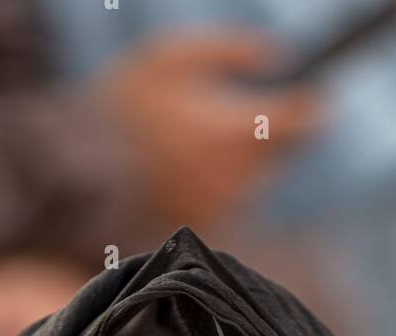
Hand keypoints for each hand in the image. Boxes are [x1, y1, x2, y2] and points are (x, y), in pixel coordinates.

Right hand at [90, 29, 323, 228]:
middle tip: (235, 113)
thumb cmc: (122, 107)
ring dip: (241, 157)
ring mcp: (222, 206)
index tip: (317, 99)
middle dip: (271, 131)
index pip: (299, 121)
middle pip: (280, 151)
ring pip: (254, 176)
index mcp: (235, 130)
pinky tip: (186, 167)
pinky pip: (227, 200)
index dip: (311, 107)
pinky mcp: (205, 226)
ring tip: (197, 138)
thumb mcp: (173, 55)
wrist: (78, 172)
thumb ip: (232, 49)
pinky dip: (217, 183)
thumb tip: (281, 55)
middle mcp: (236, 176)